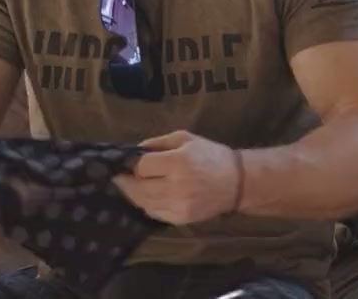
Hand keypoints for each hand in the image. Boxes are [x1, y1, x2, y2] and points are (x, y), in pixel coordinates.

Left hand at [112, 129, 241, 225]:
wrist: (237, 182)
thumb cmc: (211, 155)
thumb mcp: (186, 139)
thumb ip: (159, 143)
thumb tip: (135, 151)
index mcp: (179, 162)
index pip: (142, 167)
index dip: (134, 164)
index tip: (130, 163)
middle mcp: (177, 186)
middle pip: (139, 187)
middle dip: (127, 181)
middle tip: (120, 176)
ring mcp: (178, 205)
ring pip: (143, 202)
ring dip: (134, 194)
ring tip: (130, 186)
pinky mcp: (180, 219)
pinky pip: (154, 213)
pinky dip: (146, 205)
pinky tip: (147, 196)